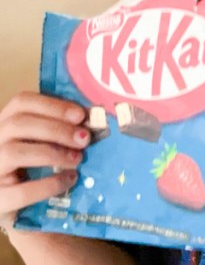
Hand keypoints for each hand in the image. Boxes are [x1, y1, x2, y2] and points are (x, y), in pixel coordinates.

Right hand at [0, 93, 87, 227]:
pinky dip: (49, 185)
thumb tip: (90, 121)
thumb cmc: (31, 170)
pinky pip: (20, 191)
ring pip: (13, 152)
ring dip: (52, 153)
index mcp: (3, 125)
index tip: (81, 115)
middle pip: (18, 124)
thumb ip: (56, 130)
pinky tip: (69, 180)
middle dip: (56, 129)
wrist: (19, 207)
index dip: (53, 105)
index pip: (21, 102)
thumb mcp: (39, 144)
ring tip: (78, 158)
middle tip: (85, 138)